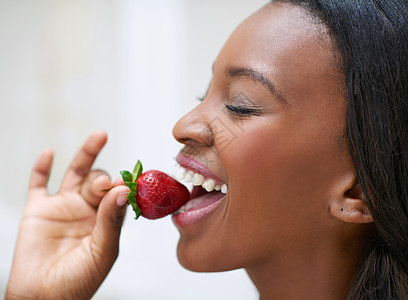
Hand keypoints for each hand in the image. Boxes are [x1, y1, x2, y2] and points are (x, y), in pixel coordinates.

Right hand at [6, 131, 129, 299]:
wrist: (44, 298)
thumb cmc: (79, 280)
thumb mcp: (102, 250)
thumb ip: (111, 220)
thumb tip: (123, 191)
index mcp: (107, 220)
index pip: (120, 194)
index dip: (125, 185)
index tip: (130, 180)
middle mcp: (88, 209)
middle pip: (100, 181)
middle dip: (105, 178)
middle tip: (106, 183)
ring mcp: (64, 206)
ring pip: (77, 173)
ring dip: (88, 154)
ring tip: (99, 138)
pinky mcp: (39, 209)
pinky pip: (40, 183)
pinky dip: (43, 167)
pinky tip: (51, 152)